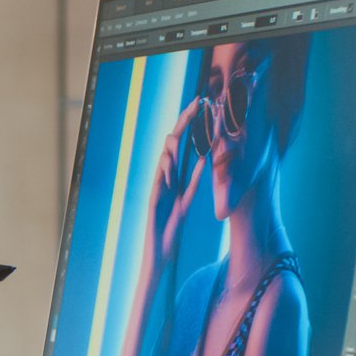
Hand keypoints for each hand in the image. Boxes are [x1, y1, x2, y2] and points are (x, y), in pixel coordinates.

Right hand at [144, 101, 207, 276]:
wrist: (158, 252)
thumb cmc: (170, 228)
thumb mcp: (186, 200)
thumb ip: (193, 181)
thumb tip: (203, 160)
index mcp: (174, 176)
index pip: (183, 144)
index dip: (193, 124)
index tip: (203, 104)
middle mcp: (164, 177)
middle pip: (174, 144)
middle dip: (185, 123)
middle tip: (197, 103)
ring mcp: (158, 187)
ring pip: (165, 160)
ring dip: (174, 145)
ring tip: (182, 131)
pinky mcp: (152, 200)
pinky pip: (159, 182)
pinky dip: (165, 171)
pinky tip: (172, 159)